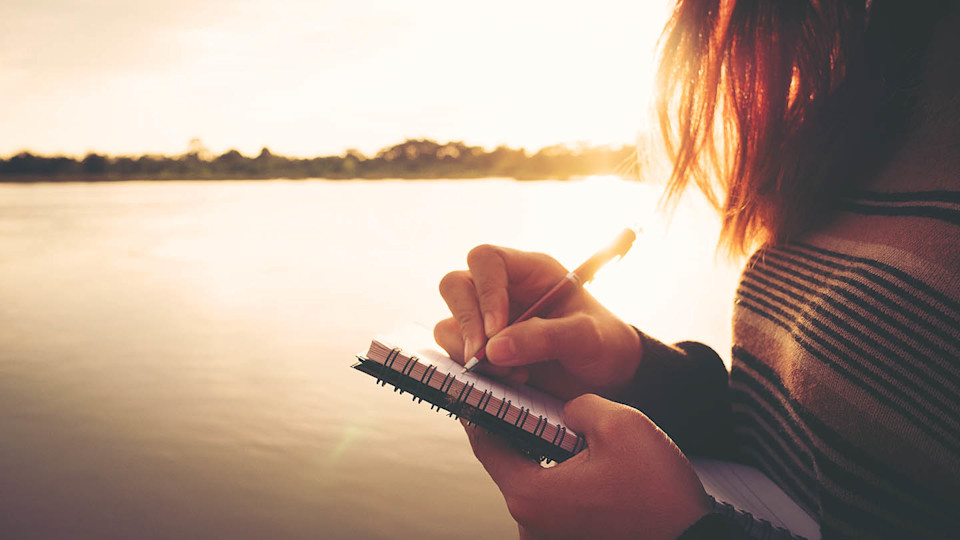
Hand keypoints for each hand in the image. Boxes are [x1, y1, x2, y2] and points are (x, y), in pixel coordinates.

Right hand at [434, 244, 641, 399]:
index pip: (486, 260)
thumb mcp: (587, 338)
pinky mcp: (483, 350)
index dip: (485, 291)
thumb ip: (546, 337)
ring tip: (509, 373)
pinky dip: (471, 370)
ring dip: (468, 351)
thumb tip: (494, 348)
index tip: (497, 330)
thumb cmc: (604, 345)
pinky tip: (508, 380)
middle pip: (456, 286)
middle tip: (485, 357)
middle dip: (466, 323)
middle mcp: (503, 290)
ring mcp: (488, 320)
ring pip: (449, 323)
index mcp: (529, 271)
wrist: (609, 378)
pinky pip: (454, 353)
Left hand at [463, 394, 710, 539]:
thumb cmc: (658, 489)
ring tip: (560, 424)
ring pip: (530, 479)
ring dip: (541, 452)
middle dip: (516, 427)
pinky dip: (557, 474)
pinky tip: (579, 454)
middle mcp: (530, 521)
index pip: (485, 441)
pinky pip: (550, 498)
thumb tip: (564, 411)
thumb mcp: (619, 423)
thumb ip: (577, 406)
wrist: (692, 537)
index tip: (477, 384)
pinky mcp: (567, 538)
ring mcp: (547, 534)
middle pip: (506, 461)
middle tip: (525, 394)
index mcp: (530, 493)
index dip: (480, 407)